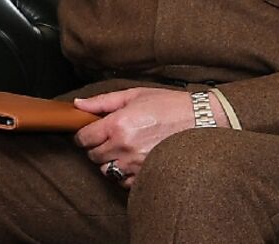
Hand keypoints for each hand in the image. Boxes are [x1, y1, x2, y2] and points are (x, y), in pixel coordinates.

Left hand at [73, 88, 228, 188]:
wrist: (201, 121)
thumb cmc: (169, 105)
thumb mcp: (134, 95)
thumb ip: (103, 102)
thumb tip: (78, 105)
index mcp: (118, 124)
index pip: (84, 138)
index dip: (83, 135)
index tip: (88, 132)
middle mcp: (124, 146)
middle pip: (93, 156)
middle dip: (96, 147)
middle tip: (108, 138)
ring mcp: (135, 164)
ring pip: (106, 171)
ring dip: (109, 162)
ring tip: (121, 150)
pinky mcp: (147, 176)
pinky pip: (123, 182)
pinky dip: (123, 174)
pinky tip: (132, 161)